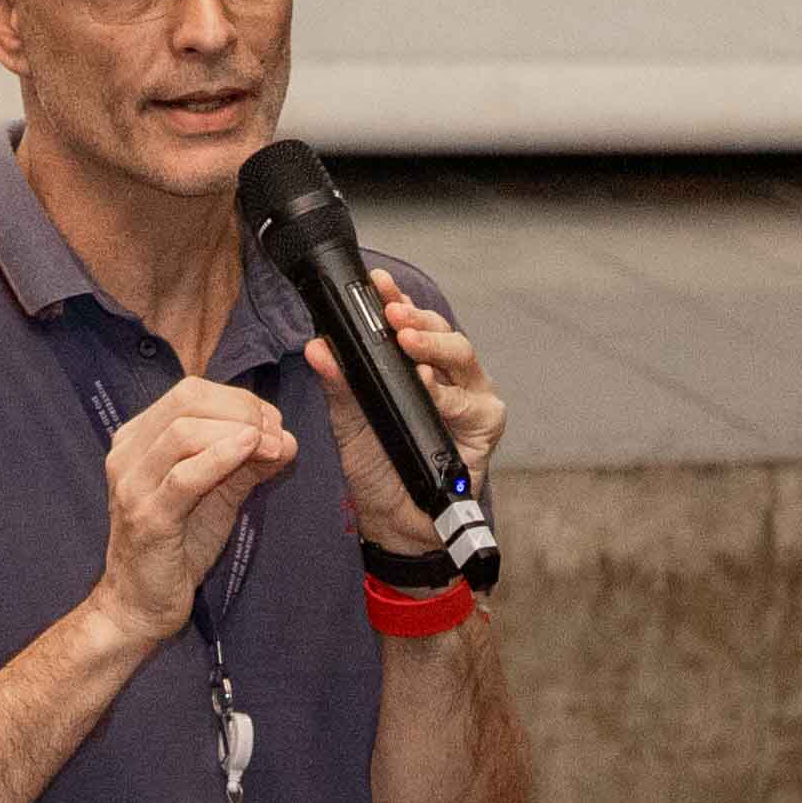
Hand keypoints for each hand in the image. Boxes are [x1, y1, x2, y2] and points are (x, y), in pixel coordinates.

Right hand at [91, 374, 295, 645]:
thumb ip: (246, 463)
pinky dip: (221, 457)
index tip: (273, 424)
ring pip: (184, 431)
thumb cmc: (176, 546)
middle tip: (275, 434)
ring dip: (237, 432)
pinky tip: (250, 452)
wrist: (140, 605)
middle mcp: (127, 454)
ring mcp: (133, 484)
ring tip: (270, 447)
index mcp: (138, 439)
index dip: (239, 400)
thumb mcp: (216, 494)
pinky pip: (184, 477)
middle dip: (242, 410)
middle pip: (187, 401)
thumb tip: (285, 438)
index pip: (191, 393)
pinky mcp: (147, 518)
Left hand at [308, 285, 506, 558]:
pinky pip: (468, 402)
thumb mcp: (348, 420)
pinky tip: (428, 385)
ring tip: (405, 340)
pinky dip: (447, 393)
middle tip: (391, 311)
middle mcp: (447, 374)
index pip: (409, 322)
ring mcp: (470, 396)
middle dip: (416, 316)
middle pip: (440, 329)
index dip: (396, 299)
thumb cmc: (377, 465)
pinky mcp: (484, 425)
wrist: (394, 520)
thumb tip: (317, 347)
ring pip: (461, 354)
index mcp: (416, 365)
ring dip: (433, 344)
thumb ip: (338, 382)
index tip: (377, 283)